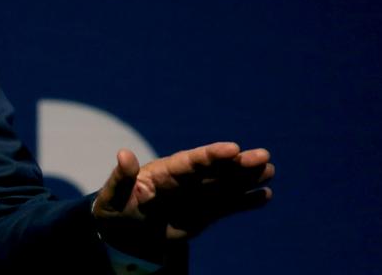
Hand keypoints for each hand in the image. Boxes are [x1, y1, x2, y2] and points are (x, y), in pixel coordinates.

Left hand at [91, 142, 273, 260]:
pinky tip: (266, 195)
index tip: (232, 148)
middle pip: (213, 169)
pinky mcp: (204, 212)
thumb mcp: (112, 197)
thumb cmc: (114, 210)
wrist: (123, 233)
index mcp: (163, 172)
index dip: (211, 155)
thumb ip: (121, 178)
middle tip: (263, 155)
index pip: (190, 161)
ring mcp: (196, 195)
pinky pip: (228, 206)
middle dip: (237, 163)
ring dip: (246, 177)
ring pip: (225, 184)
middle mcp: (185, 180)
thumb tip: (124, 154)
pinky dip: (245, 201)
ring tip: (269, 169)